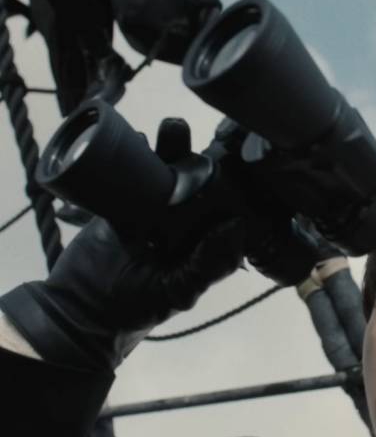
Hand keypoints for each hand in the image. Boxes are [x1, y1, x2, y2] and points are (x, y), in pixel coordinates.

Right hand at [0, 118, 244, 369]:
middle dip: (194, 157)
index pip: (219, 209)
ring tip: (170, 129)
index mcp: (199, 243)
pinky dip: (133, 158)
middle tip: (188, 133)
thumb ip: (207, 264)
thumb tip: (235, 227)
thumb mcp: (178, 291)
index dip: (226, 184)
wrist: (78, 307)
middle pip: (192, 184)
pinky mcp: (121, 207)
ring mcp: (150, 214)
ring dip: (168, 150)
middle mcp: (180, 226)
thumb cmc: (135, 308)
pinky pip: (130, 178)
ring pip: (163, 175)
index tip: (228, 157)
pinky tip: (138, 139)